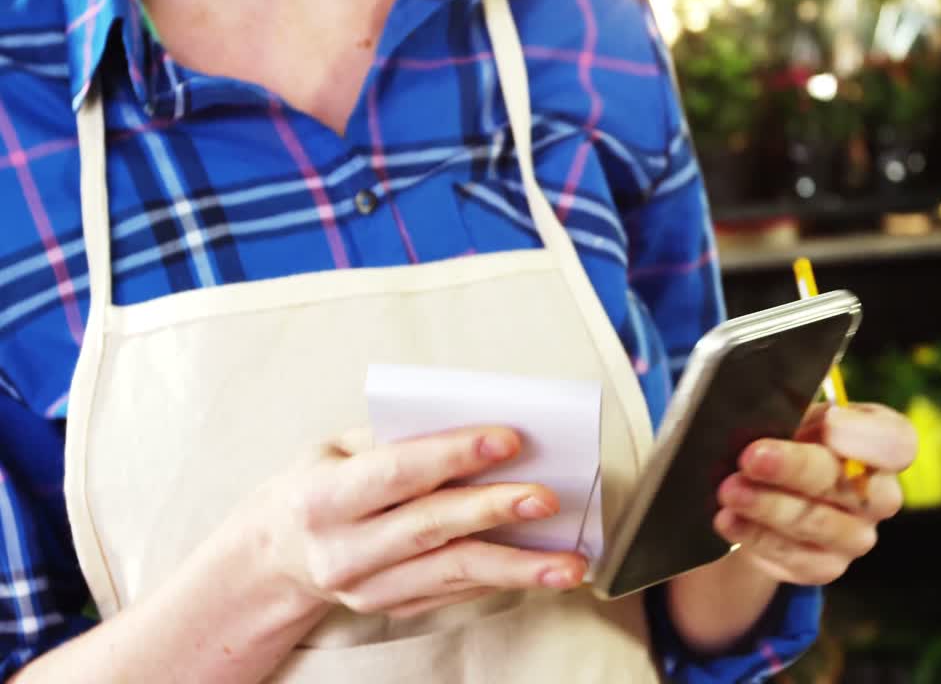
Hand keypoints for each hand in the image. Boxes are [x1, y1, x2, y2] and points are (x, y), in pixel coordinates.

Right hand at [240, 426, 586, 618]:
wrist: (278, 551)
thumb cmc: (323, 481)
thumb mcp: (339, 447)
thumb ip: (398, 435)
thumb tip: (478, 424)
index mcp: (322, 496)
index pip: (397, 472)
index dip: (453, 455)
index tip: (510, 439)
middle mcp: (340, 551)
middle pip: (430, 527)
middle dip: (494, 510)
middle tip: (548, 498)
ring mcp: (367, 589)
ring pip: (452, 573)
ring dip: (518, 567)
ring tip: (569, 562)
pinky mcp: (394, 609)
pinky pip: (457, 593)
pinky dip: (504, 579)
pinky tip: (544, 571)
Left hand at [713, 403, 916, 585]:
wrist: (776, 491)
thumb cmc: (793, 440)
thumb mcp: (798, 414)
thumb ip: (794, 408)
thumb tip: (770, 406)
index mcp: (883, 446)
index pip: (897, 442)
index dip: (866, 435)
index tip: (829, 422)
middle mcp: (880, 495)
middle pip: (848, 484)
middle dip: (795, 467)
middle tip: (752, 457)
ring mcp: (856, 536)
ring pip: (816, 522)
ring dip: (767, 506)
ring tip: (730, 490)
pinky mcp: (826, 566)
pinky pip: (793, 556)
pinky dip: (755, 535)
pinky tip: (729, 519)